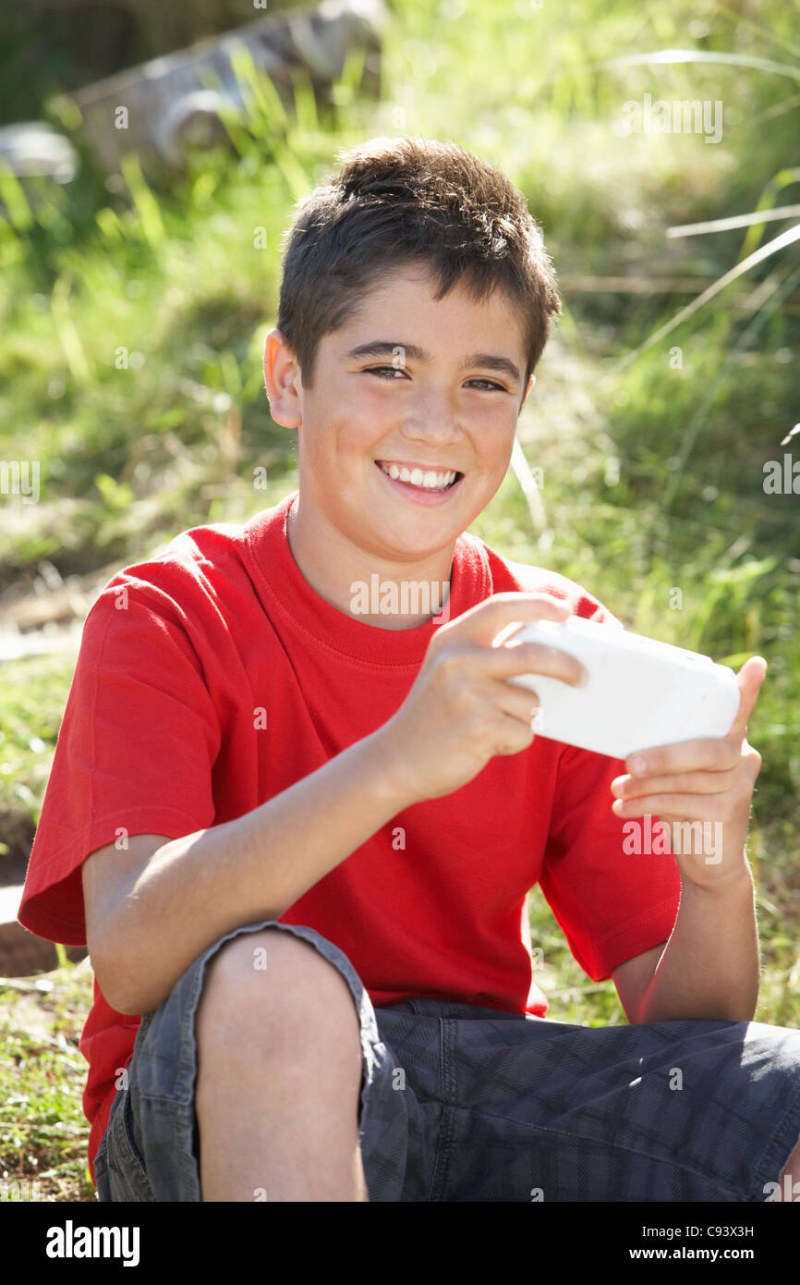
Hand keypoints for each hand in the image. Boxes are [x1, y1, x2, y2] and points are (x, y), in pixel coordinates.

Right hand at [374, 593, 585, 804]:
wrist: (396, 760)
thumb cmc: (435, 715)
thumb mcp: (449, 672)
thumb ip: (487, 655)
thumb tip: (552, 653)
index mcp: (452, 640)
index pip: (501, 608)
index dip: (537, 605)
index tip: (564, 612)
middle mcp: (459, 661)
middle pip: (534, 655)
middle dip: (566, 667)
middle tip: (582, 678)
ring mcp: (469, 694)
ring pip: (531, 702)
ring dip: (523, 719)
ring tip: (489, 727)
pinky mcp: (480, 728)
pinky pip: (524, 732)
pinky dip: (513, 741)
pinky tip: (484, 744)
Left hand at [609, 656, 766, 887]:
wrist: (708, 865)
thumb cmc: (685, 808)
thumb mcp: (678, 777)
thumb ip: (668, 756)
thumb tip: (624, 748)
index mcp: (730, 741)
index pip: (738, 712)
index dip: (747, 690)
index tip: (755, 664)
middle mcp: (743, 759)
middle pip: (706, 750)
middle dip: (663, 757)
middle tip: (629, 763)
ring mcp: (739, 787)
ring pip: (686, 779)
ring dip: (644, 786)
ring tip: (618, 790)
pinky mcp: (728, 813)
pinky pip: (680, 803)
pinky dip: (645, 805)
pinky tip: (623, 809)